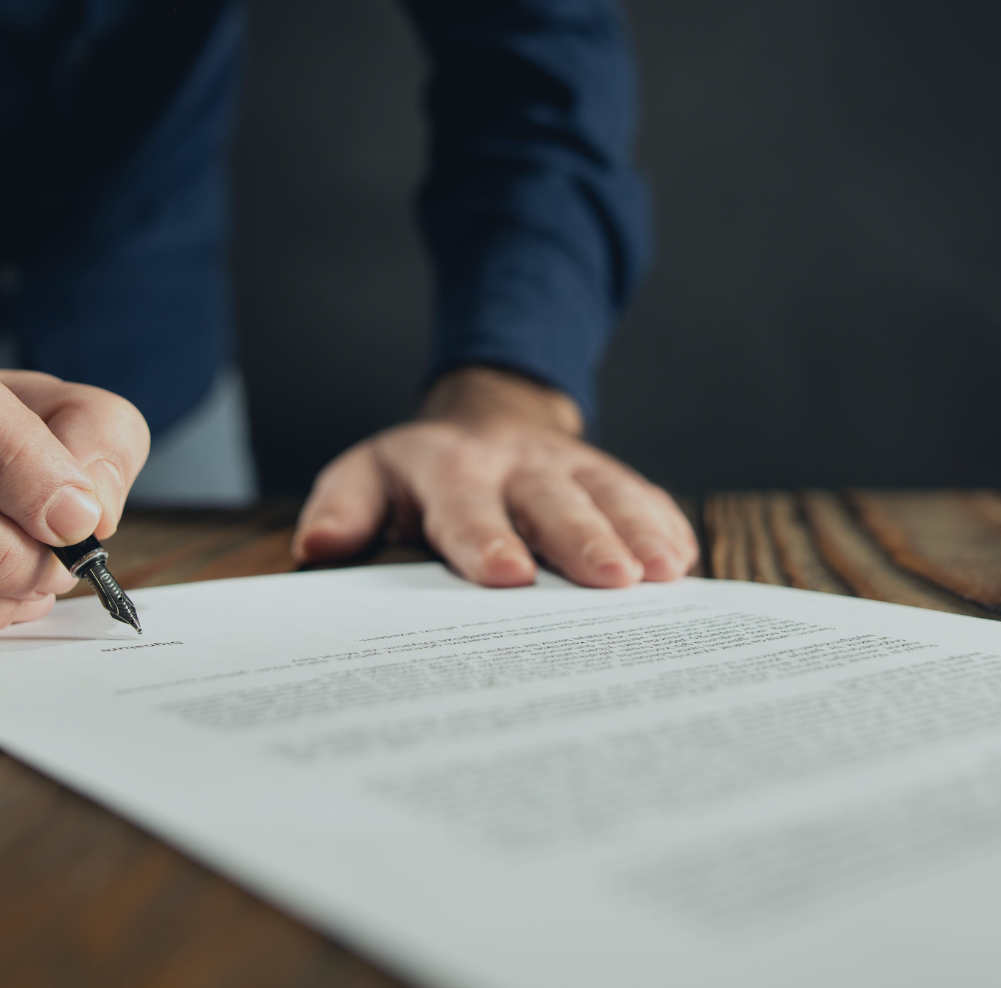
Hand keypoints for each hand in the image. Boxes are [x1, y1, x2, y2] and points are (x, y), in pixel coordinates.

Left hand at [291, 366, 696, 586]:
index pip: (466, 506)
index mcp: (448, 467)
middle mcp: (514, 462)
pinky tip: (684, 560)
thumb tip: (316, 547)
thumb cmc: (419, 477)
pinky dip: (665, 526)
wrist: (485, 419)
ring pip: (608, 495)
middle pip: (551, 503)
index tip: (508, 575)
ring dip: (638, 532)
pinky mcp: (608, 475)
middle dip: (583, 540)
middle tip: (612, 581)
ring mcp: (569, 465)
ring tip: (664, 574)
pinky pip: (643, 496)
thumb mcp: (366, 478)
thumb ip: (342, 511)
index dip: (486, 539)